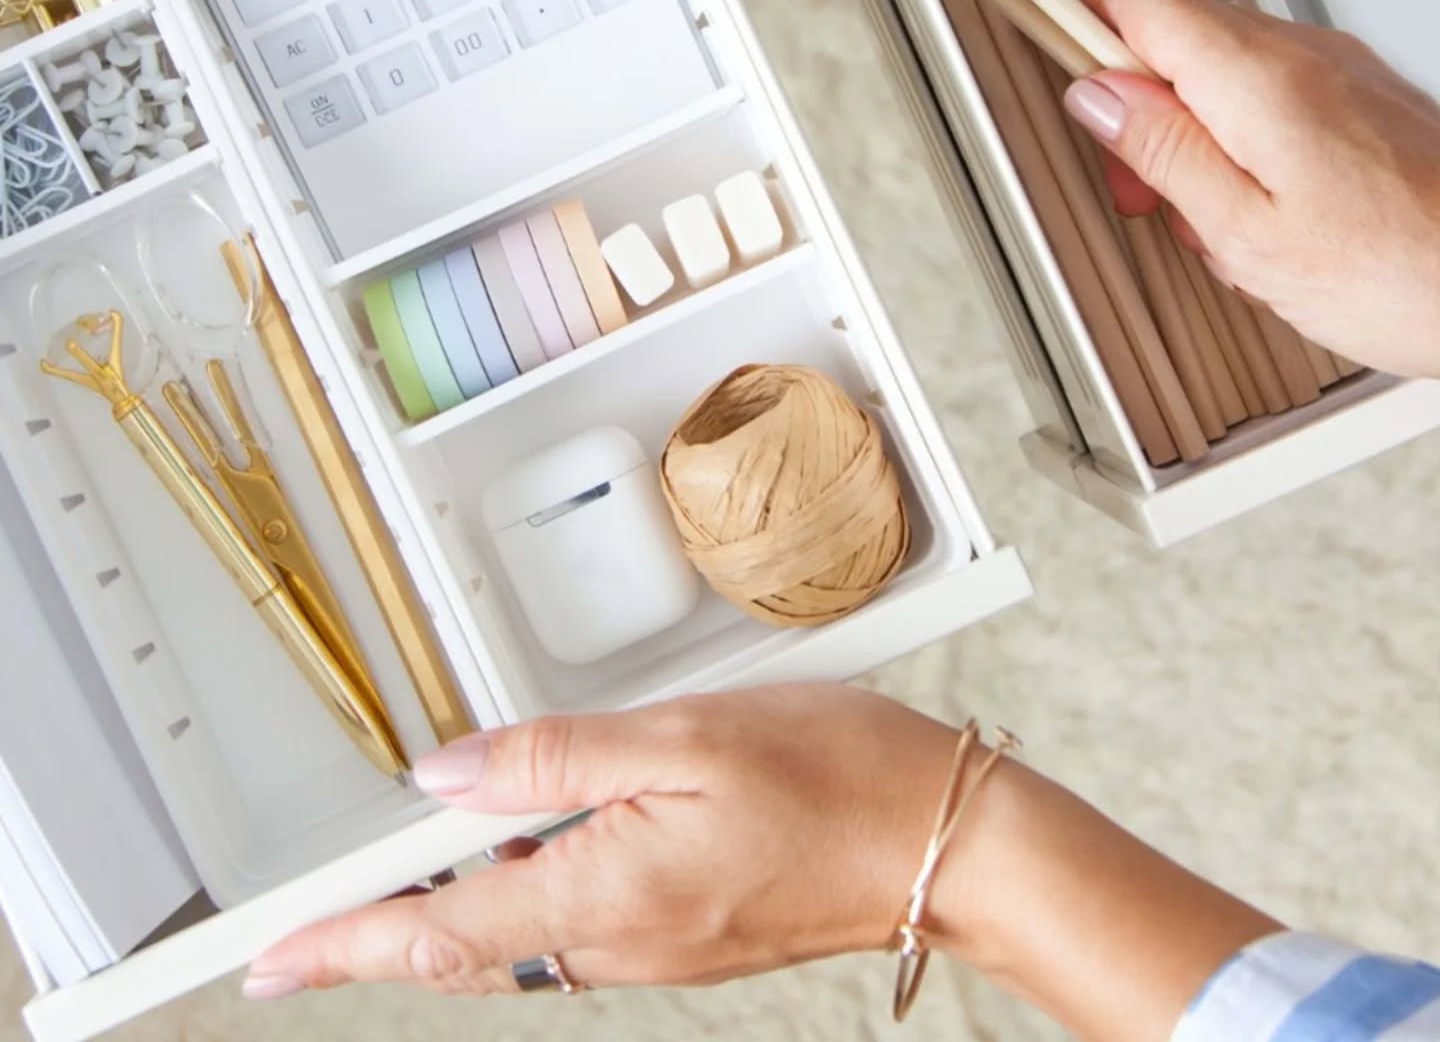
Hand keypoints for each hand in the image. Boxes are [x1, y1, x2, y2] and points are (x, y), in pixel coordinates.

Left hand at [242, 685, 961, 998]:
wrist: (939, 842)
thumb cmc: (835, 777)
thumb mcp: (687, 738)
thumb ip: (557, 758)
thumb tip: (450, 777)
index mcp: (610, 889)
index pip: (442, 930)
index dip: (346, 944)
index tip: (275, 961)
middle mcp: (622, 938)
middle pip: (468, 946)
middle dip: (381, 934)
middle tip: (311, 922)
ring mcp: (656, 943)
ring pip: (518, 939)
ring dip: (448, 917)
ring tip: (396, 885)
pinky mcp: (684, 930)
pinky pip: (573, 926)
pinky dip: (519, 900)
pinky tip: (519, 859)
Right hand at [1061, 0, 1439, 376]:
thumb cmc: (1407, 274)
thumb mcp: (1248, 233)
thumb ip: (1164, 152)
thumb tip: (1098, 96)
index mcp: (1258, 79)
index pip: (1139, 0)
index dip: (1075, 6)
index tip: (1031, 19)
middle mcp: (1301, 55)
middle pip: (1173, 35)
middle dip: (1128, 103)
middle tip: (1132, 188)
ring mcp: (1336, 73)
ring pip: (1216, 71)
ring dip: (1181, 133)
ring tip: (1201, 220)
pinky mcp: (1358, 101)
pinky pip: (1263, 98)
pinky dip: (1231, 144)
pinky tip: (1249, 214)